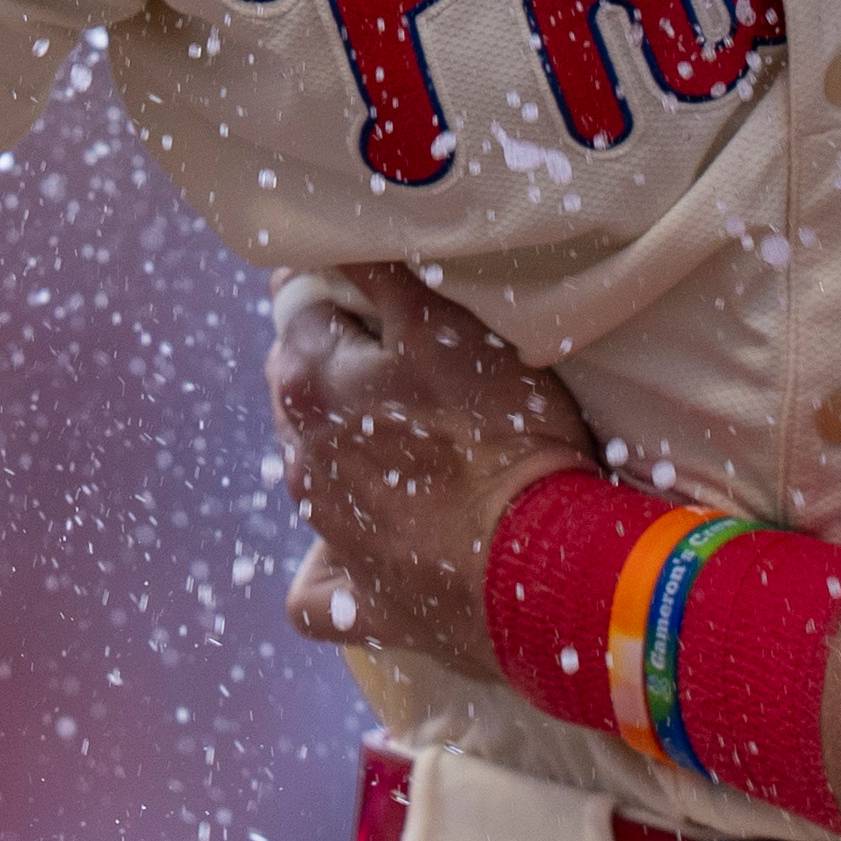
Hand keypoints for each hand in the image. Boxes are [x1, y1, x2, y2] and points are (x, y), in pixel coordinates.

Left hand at [269, 261, 594, 674]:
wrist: (542, 563)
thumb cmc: (503, 433)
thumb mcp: (447, 327)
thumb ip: (379, 276)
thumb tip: (327, 238)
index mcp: (311, 385)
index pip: (300, 311)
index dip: (339, 294)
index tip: (373, 291)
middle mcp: (302, 459)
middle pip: (298, 391)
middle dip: (333, 368)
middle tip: (400, 360)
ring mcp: (327, 537)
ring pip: (310, 474)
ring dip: (341, 449)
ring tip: (407, 444)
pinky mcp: (359, 601)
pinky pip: (320, 589)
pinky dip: (334, 570)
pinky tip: (363, 553)